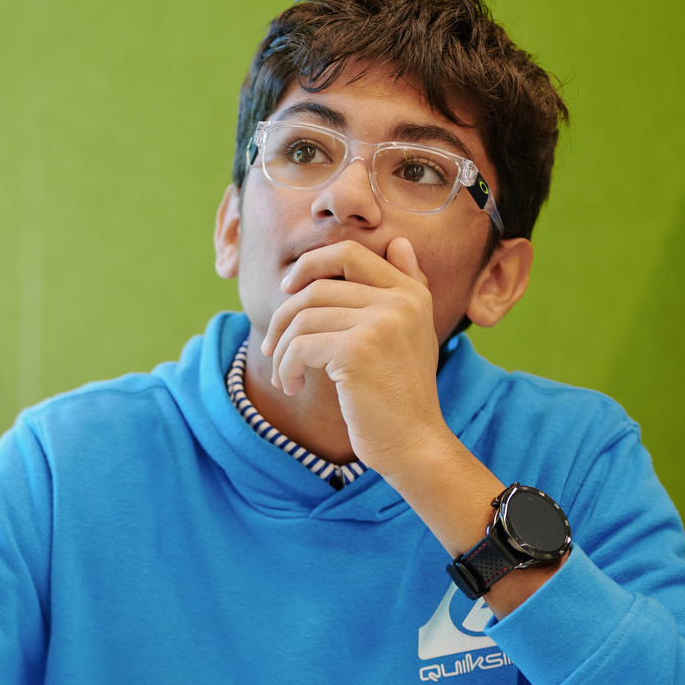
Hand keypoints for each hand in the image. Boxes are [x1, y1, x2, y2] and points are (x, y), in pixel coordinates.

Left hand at [258, 238, 447, 477]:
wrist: (414, 442)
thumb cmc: (401, 393)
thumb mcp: (412, 334)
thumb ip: (407, 286)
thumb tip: (399, 241)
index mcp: (410, 292)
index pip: (349, 253)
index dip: (309, 264)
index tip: (288, 289)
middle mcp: (400, 301)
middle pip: (316, 288)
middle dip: (283, 318)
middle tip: (271, 348)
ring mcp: (380, 323)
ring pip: (302, 319)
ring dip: (282, 351)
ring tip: (286, 375)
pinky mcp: (358, 350)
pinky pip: (299, 346)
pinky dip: (286, 368)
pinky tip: (293, 386)